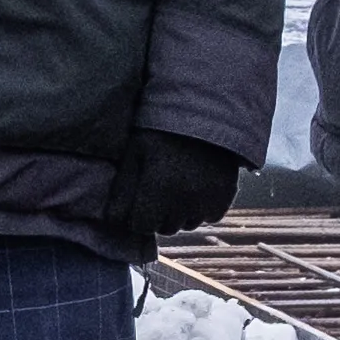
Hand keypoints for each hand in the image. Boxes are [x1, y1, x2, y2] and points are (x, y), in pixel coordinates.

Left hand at [112, 129, 247, 244]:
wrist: (207, 111)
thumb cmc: (162, 130)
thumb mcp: (135, 151)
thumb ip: (122, 188)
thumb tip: (113, 220)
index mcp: (158, 187)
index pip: (142, 226)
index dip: (137, 214)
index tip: (141, 197)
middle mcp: (185, 199)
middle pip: (165, 228)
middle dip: (159, 214)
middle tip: (160, 188)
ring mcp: (208, 199)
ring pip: (188, 224)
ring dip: (180, 213)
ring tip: (179, 184)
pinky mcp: (226, 196)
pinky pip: (209, 216)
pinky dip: (203, 207)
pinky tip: (198, 184)